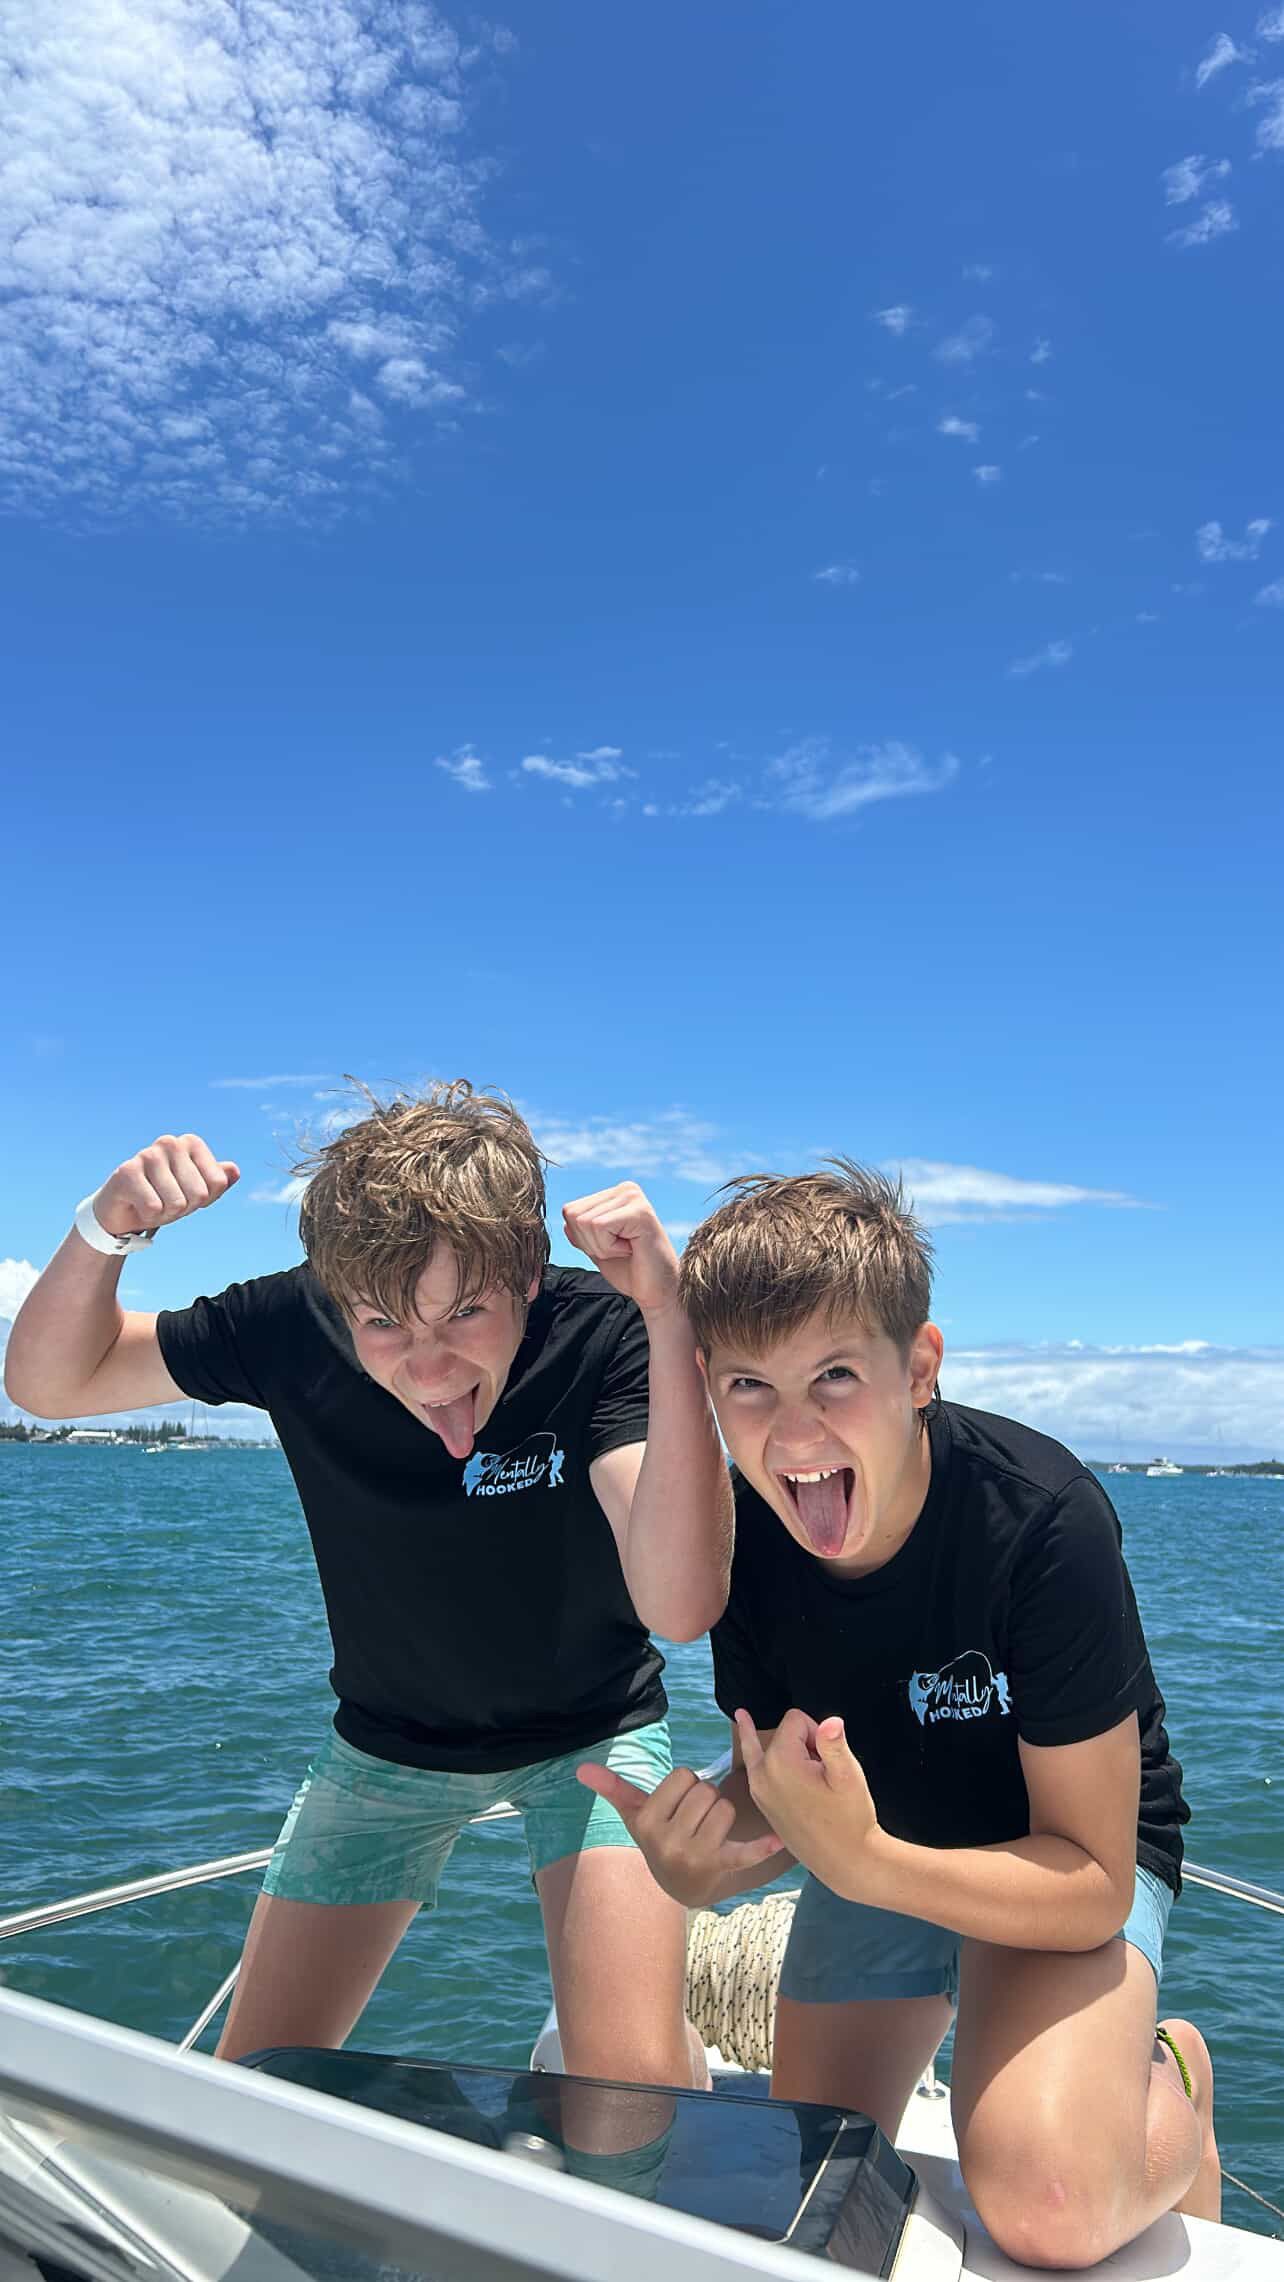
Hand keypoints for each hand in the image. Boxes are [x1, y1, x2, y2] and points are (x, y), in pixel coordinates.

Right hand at [90, 1134, 240, 1239]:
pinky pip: (154, 1207)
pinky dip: (147, 1215)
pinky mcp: (126, 1171)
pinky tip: (137, 1204)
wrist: (123, 1211)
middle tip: (165, 1201)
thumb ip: (217, 1181)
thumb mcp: (196, 1193)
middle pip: (199, 1194)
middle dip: (184, 1208)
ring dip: (165, 1213)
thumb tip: (233, 1170)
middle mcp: (170, 1142)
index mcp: (191, 1143)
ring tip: (151, 1202)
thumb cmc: (163, 1198)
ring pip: (177, 1203)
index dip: (203, 1199)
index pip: (218, 1183)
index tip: (185, 1194)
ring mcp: (148, 1154)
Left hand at [563, 1183, 679, 1315]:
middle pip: (574, 1215)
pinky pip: (600, 1227)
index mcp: (614, 1195)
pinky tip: (631, 1249)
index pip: (570, 1210)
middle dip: (590, 1243)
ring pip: (586, 1222)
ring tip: (627, 1249)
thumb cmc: (630, 1271)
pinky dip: (609, 1247)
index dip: (582, 1238)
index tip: (611, 1247)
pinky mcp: (640, 1211)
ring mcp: (634, 1197)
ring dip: (602, 1246)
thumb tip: (566, 1214)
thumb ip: (582, 1231)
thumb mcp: (597, 1247)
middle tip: (619, 1250)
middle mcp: (625, 1189)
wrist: (656, 1292)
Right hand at [576, 1760, 782, 1907]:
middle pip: (706, 1790)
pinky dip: (761, 1848)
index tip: (677, 1805)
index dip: (685, 1785)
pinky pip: (744, 1852)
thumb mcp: (636, 1814)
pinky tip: (778, 1841)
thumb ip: (613, 1789)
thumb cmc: (659, 1837)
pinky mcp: (721, 1868)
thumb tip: (581, 1769)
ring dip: (723, 1814)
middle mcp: (667, 1841)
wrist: (680, 1886)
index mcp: (647, 1822)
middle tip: (695, 1820)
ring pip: (725, 1808)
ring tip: (709, 1831)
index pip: (683, 1776)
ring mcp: (694, 1856)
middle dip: (705, 1798)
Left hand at [734, 1708, 881, 1901]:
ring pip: (764, 1748)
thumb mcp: (848, 1776)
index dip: (818, 1731)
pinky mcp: (762, 1802)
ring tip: (743, 1715)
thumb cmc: (850, 1818)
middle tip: (825, 1772)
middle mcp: (762, 1774)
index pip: (796, 1719)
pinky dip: (753, 1750)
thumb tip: (830, 1721)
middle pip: (782, 1734)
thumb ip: (834, 1744)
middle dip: (806, 1743)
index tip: (829, 1757)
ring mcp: (759, 1790)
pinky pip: (754, 1766)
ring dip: (781, 1745)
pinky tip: (742, 1725)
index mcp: (781, 1762)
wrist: (844, 1861)